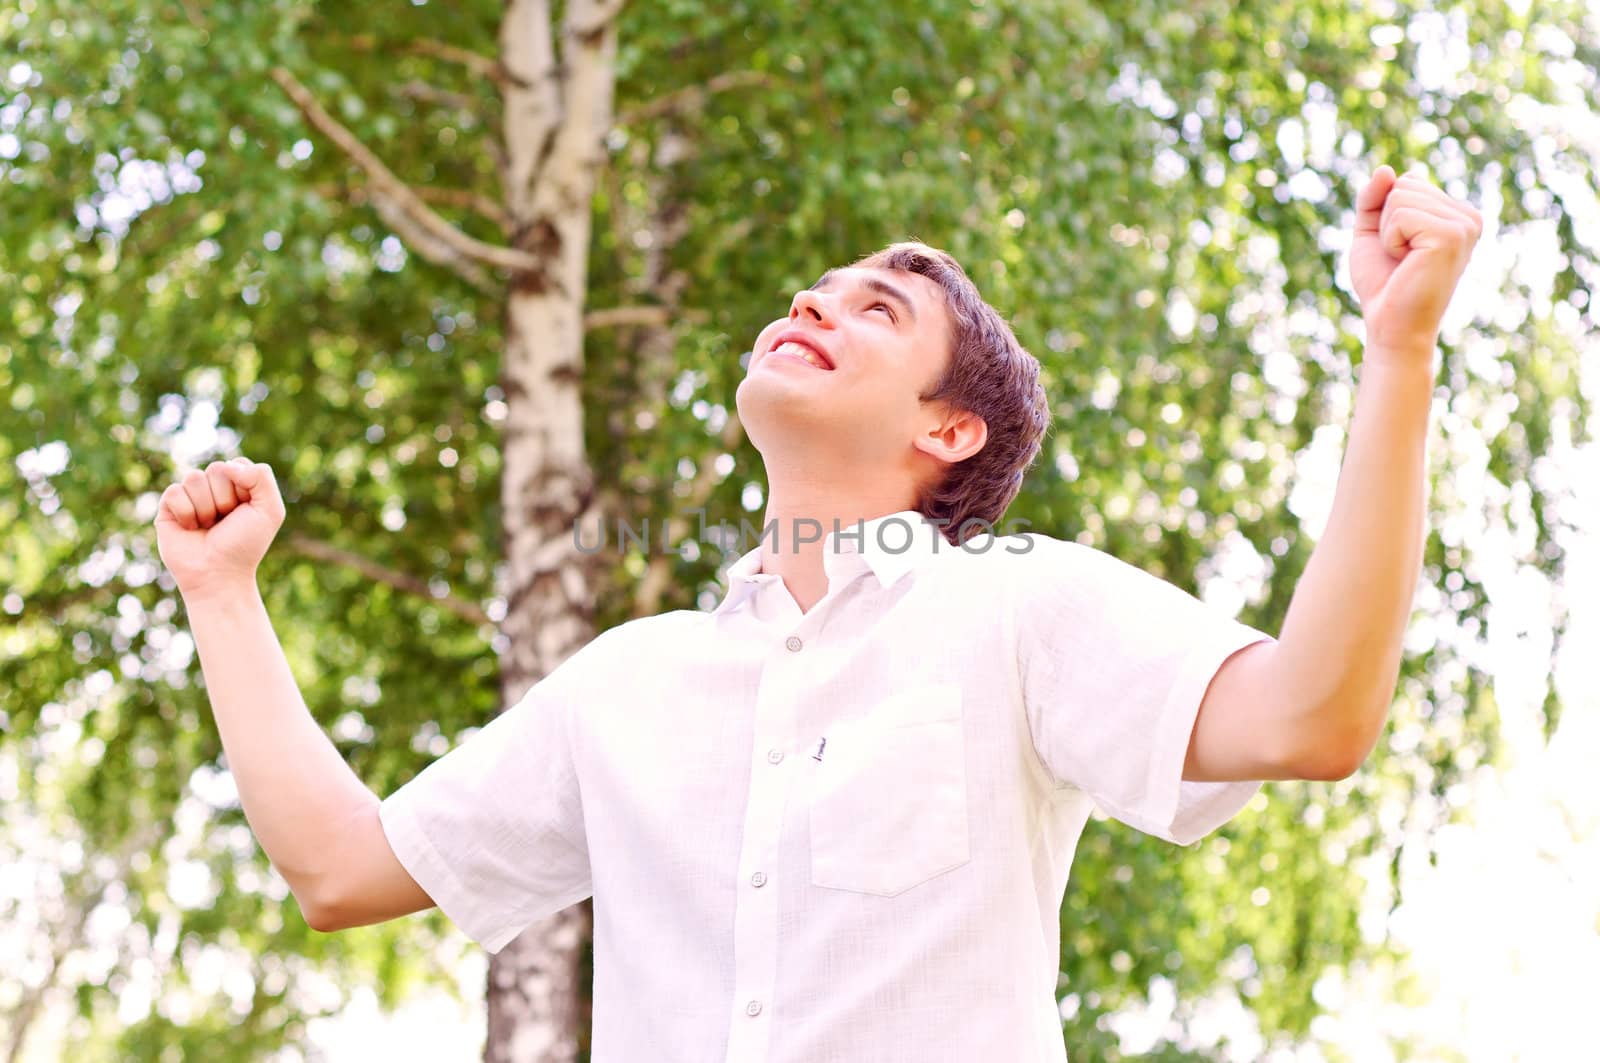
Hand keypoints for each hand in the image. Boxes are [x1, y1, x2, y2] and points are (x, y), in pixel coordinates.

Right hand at [155, 457, 286, 599]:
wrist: (219, 574)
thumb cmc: (245, 544)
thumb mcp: (270, 510)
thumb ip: (262, 477)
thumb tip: (229, 465)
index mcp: (239, 485)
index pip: (238, 464)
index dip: (244, 488)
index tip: (246, 510)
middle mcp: (214, 488)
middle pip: (217, 468)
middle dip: (225, 499)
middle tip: (225, 522)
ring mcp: (191, 496)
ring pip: (194, 478)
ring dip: (206, 508)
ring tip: (208, 526)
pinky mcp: (169, 507)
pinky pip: (174, 491)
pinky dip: (186, 513)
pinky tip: (190, 528)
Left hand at [1349, 165, 1483, 366]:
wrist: (1390, 325)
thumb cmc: (1383, 284)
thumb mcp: (1372, 233)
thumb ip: (1374, 198)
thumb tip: (1387, 169)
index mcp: (1456, 213)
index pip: (1407, 181)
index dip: (1386, 216)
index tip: (1399, 248)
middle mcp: (1468, 216)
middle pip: (1404, 185)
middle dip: (1386, 223)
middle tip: (1400, 258)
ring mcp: (1465, 224)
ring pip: (1401, 196)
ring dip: (1388, 233)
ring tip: (1404, 261)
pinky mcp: (1453, 234)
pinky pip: (1402, 214)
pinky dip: (1390, 239)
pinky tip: (1407, 262)